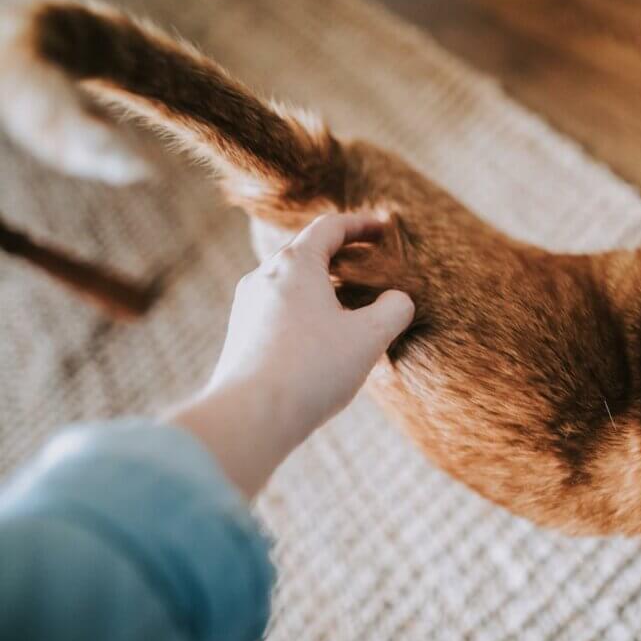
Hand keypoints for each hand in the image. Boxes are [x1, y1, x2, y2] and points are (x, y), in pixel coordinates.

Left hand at [167, 213, 413, 496]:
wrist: (251, 416)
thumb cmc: (312, 369)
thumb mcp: (369, 337)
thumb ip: (393, 310)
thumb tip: (399, 300)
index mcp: (296, 264)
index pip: (330, 228)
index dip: (361, 225)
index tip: (383, 229)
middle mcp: (264, 277)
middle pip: (306, 252)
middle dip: (341, 255)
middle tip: (369, 265)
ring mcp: (247, 307)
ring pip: (290, 284)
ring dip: (321, 286)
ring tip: (348, 305)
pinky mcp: (241, 336)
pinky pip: (278, 311)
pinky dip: (304, 311)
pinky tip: (321, 339)